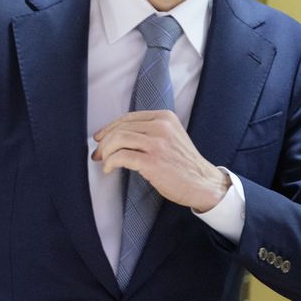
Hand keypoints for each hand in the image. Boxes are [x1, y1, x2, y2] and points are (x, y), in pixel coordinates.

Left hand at [92, 110, 228, 212]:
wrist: (203, 183)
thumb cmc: (183, 164)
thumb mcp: (171, 137)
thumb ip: (149, 131)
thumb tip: (115, 136)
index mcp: (164, 117)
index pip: (127, 118)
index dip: (109, 128)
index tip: (100, 138)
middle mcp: (161, 126)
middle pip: (120, 128)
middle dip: (104, 142)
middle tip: (97, 154)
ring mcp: (157, 143)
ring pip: (118, 139)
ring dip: (105, 152)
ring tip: (104, 162)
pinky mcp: (152, 161)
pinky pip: (121, 157)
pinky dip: (110, 162)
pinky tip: (110, 169)